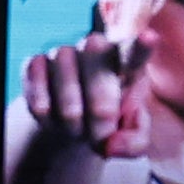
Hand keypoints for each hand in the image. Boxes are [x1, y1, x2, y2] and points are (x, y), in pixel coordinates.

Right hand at [15, 37, 154, 183]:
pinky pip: (40, 101)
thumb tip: (111, 145)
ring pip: (68, 97)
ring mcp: (64, 52)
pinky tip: (53, 116)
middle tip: (101, 136)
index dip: (140, 46)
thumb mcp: (131, 138)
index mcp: (127, 60)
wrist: (71, 122)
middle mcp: (95, 47)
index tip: (149, 38)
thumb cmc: (110, 124)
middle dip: (101, 118)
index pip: (134, 52)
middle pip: (98, 81)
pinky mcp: (34, 63)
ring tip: (77, 128)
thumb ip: (135, 142)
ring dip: (73, 124)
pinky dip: (48, 120)